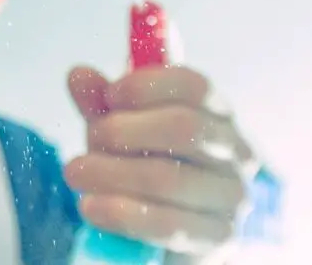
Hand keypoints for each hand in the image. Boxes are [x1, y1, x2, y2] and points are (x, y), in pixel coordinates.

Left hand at [64, 65, 257, 261]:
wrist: (164, 227)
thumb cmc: (144, 164)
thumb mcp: (120, 129)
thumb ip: (100, 103)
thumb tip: (79, 75)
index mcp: (216, 114)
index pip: (194, 86)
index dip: (145, 86)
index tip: (108, 95)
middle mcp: (235, 152)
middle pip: (184, 127)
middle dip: (124, 130)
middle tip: (90, 138)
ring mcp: (231, 196)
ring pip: (169, 178)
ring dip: (111, 172)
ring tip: (75, 172)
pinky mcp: (217, 237)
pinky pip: (167, 224)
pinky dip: (120, 212)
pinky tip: (90, 206)